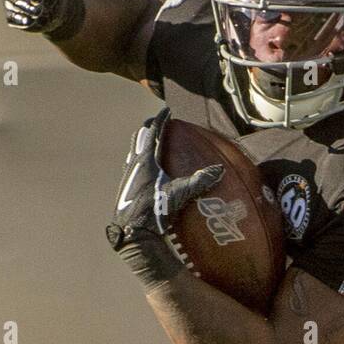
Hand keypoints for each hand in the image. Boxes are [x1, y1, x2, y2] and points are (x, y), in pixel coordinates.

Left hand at [105, 109, 222, 287]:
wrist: (133, 233)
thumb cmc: (155, 212)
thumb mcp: (179, 195)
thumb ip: (199, 181)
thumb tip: (219, 170)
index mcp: (146, 161)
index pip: (153, 132)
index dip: (161, 120)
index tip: (167, 111)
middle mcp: (134, 164)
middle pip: (140, 137)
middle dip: (149, 127)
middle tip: (158, 122)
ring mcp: (127, 175)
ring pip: (133, 150)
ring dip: (142, 142)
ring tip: (151, 141)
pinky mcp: (125, 187)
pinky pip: (131, 164)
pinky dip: (138, 157)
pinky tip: (143, 167)